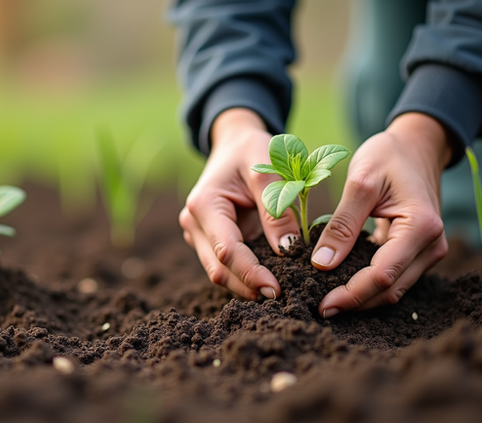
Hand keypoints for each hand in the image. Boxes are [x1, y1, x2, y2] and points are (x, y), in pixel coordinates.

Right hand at [179, 108, 298, 299]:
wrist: (235, 144)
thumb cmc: (251, 150)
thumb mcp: (267, 169)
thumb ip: (277, 207)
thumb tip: (288, 250)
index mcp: (203, 205)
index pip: (227, 250)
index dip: (251, 273)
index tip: (277, 290)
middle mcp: (193, 223)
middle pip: (218, 269)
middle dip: (248, 287)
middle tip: (281, 300)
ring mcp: (198, 234)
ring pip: (219, 272)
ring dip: (245, 286)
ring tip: (277, 295)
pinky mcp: (208, 241)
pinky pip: (226, 265)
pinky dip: (245, 276)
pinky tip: (268, 282)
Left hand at [313, 112, 452, 316]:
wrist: (416, 146)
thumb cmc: (388, 156)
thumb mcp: (360, 182)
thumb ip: (342, 225)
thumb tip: (321, 264)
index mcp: (421, 226)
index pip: (382, 275)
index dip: (351, 294)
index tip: (321, 303)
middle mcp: (432, 245)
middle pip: (389, 289)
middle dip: (354, 303)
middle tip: (318, 309)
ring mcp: (428, 251)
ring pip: (393, 289)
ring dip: (361, 299)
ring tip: (326, 301)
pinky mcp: (418, 252)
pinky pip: (393, 277)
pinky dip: (368, 285)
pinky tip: (341, 286)